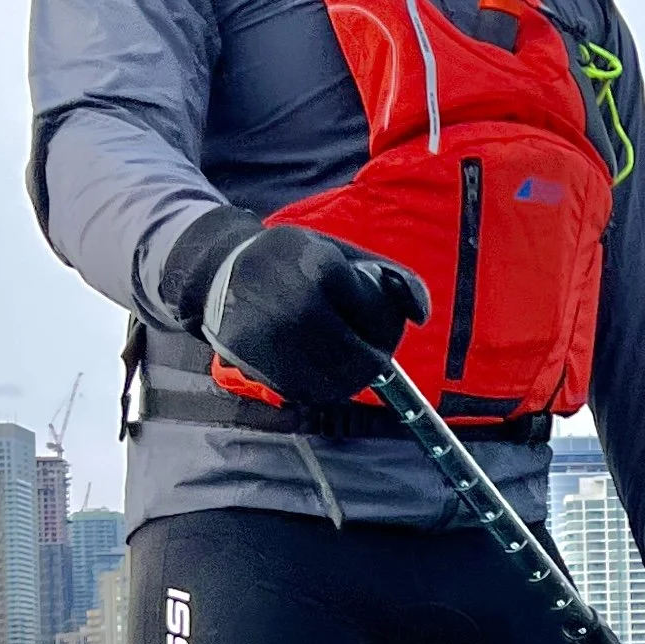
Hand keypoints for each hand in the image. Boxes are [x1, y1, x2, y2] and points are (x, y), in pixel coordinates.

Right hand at [190, 219, 429, 409]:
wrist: (222, 271)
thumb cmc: (293, 260)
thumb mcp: (342, 252)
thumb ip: (391, 278)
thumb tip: (422, 315)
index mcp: (319, 267)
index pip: (376, 317)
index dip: (384, 328)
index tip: (379, 327)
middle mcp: (294, 305)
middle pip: (359, 360)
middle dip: (374, 362)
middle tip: (373, 357)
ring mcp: (272, 339)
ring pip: (334, 382)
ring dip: (350, 379)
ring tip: (347, 362)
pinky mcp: (255, 364)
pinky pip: (304, 390)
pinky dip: (320, 387)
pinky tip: (319, 368)